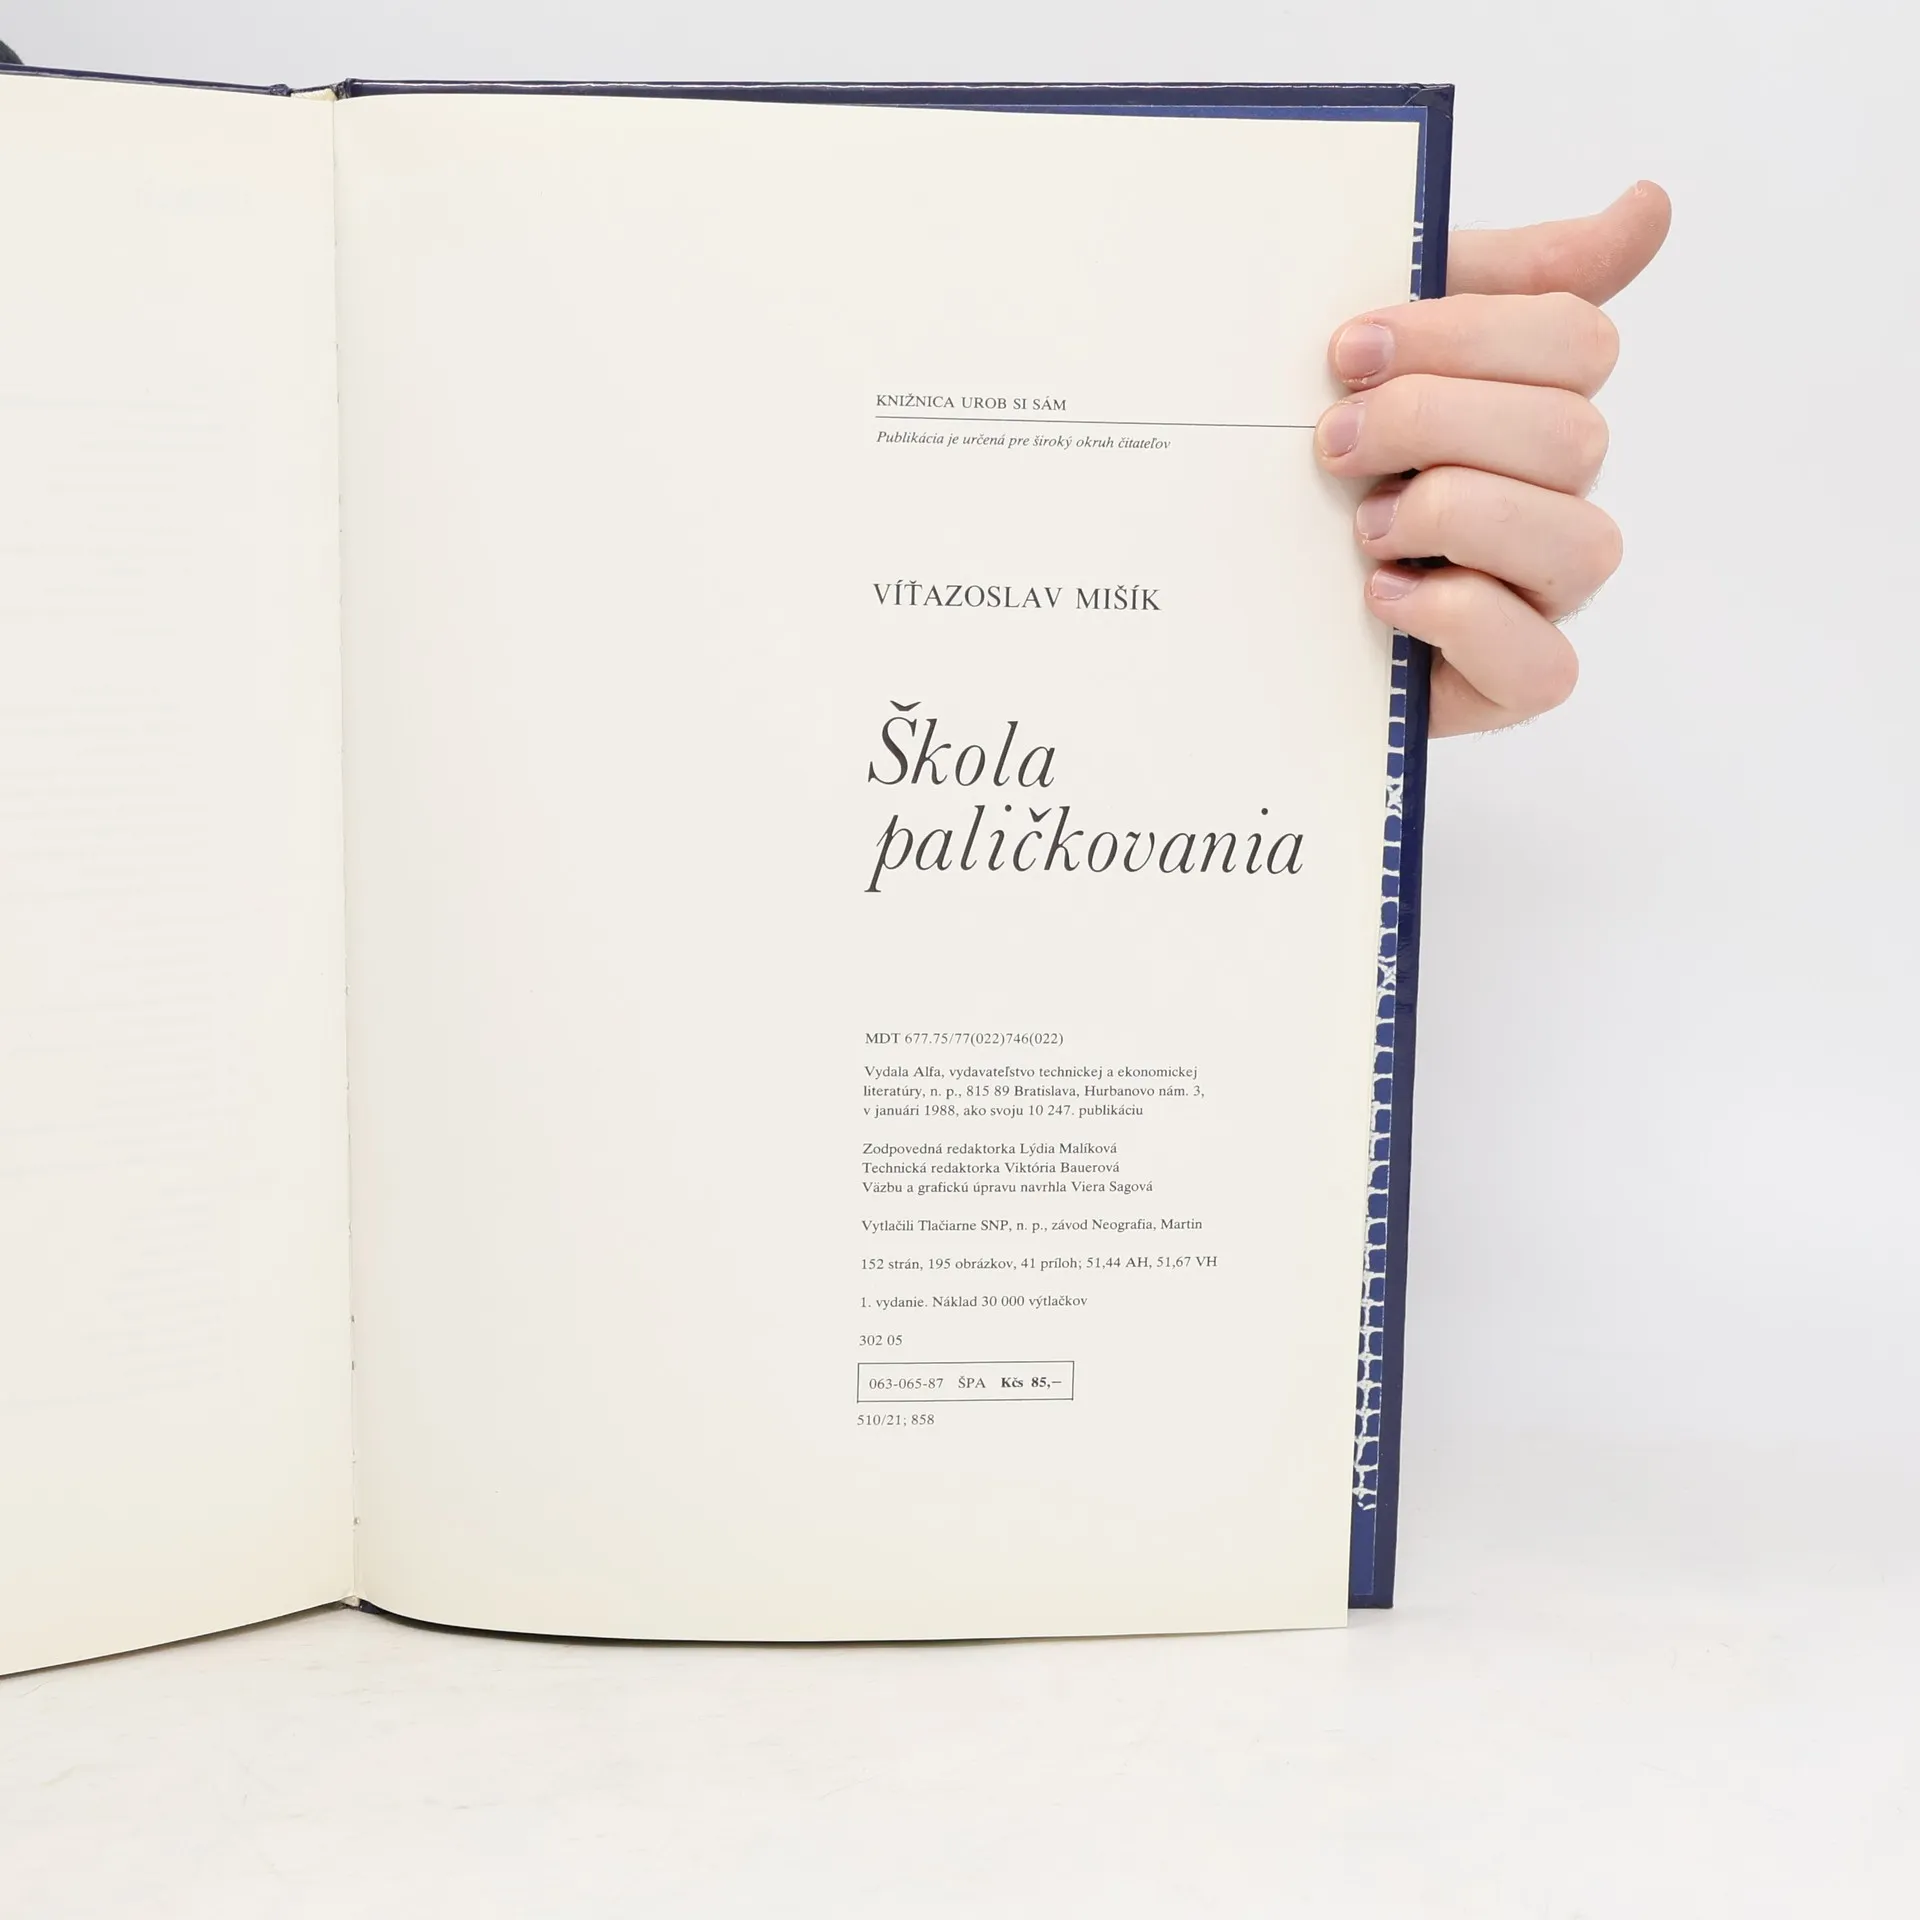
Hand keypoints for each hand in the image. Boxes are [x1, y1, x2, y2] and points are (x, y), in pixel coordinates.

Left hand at [1317, 182, 1671, 735]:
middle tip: (1333, 440)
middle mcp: (1555, 496)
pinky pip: (1541, 664)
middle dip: (1436, 423)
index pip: (1575, 339)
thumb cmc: (1317, 460)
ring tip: (1360, 526)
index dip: (1466, 334)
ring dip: (1454, 516)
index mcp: (1535, 402)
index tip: (1349, 349)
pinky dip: (1459, 620)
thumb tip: (1651, 204)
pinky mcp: (1505, 683)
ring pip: (1577, 541)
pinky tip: (1382, 593)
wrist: (1231, 585)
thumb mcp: (1386, 349)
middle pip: (1574, 434)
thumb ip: (1507, 276)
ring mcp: (1541, 593)